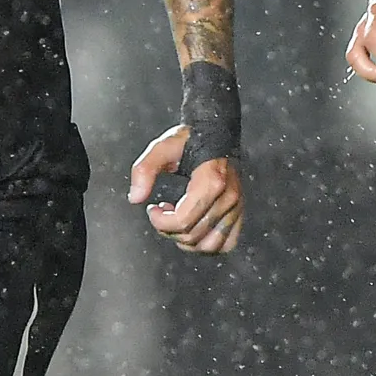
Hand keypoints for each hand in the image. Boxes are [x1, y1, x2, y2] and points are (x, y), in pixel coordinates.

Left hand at [129, 127, 244, 253]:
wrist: (215, 131)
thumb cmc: (190, 139)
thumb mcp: (161, 148)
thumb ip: (144, 171)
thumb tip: (135, 198)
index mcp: (211, 182)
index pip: (182, 221)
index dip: (160, 222)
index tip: (152, 209)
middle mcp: (228, 197)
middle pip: (193, 235)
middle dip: (169, 230)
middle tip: (161, 213)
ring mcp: (236, 206)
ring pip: (210, 244)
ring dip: (187, 241)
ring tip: (177, 223)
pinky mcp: (239, 210)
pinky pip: (227, 243)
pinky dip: (209, 244)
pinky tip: (195, 229)